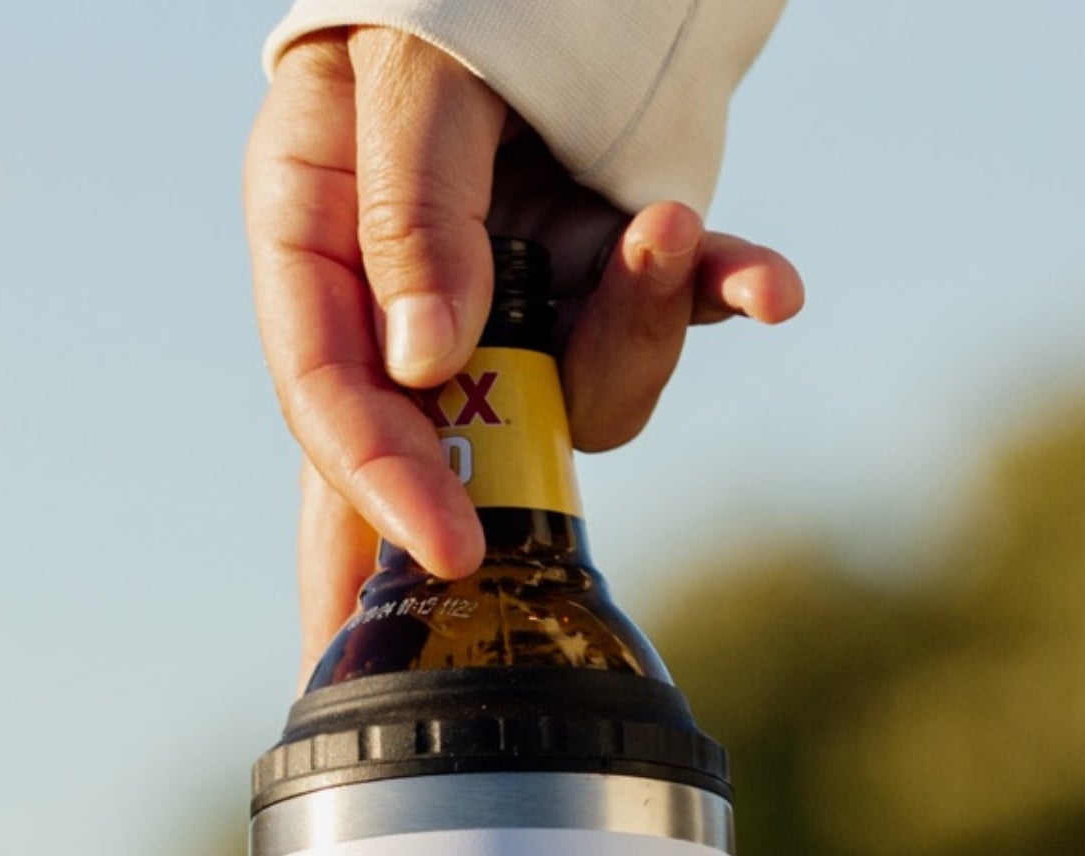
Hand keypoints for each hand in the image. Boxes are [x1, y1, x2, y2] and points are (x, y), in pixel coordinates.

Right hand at [245, 27, 803, 672]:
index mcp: (313, 236)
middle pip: (451, 420)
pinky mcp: (595, 265)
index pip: (326, 386)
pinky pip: (660, 306)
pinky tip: (771, 287)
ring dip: (638, 326)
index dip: (382, 477)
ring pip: (572, 386)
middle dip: (525, 447)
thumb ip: (411, 210)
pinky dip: (717, 292)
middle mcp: (406, 288)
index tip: (450, 546)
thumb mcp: (407, 80)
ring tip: (668, 226)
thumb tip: (428, 360)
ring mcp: (509, 287)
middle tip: (585, 412)